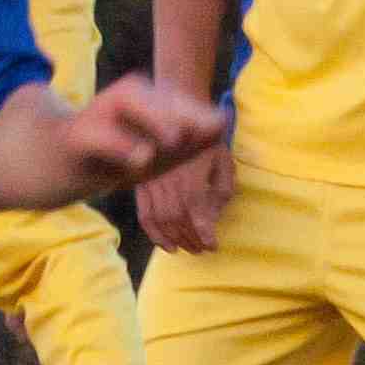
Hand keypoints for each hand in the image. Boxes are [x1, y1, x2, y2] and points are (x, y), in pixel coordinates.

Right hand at [60, 75, 227, 197]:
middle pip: (159, 96)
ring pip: (130, 103)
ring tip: (178, 139)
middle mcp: (121, 97)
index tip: (219, 129)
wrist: (60, 167)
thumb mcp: (156, 155)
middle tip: (213, 128)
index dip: (200, 113)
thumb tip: (223, 122)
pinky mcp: (77, 136)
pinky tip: (143, 158)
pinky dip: (122, 146)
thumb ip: (188, 141)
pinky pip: (101, 137)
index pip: (178, 98)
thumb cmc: (115, 160)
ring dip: (156, 119)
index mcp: (144, 97)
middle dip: (185, 111)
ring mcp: (98, 112)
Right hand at [135, 107, 234, 252]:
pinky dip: (154, 233)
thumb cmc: (205, 140)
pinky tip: (165, 245)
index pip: (197, 210)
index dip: (204, 232)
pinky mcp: (142, 185)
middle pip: (178, 219)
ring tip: (187, 249)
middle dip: (191, 239)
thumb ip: (221, 189)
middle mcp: (169, 180)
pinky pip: (144, 214)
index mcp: (191, 174)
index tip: (213, 245)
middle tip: (201, 249)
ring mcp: (153, 183)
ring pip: (161, 219)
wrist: (176, 114)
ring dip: (175, 239)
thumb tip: (213, 216)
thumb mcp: (223, 160)